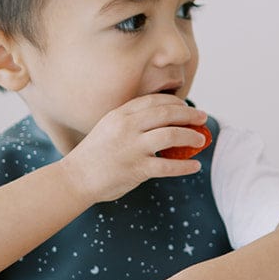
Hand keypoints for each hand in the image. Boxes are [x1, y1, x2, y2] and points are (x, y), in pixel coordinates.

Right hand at [61, 96, 209, 203]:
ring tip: (201, 140)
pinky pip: (168, 166)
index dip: (176, 102)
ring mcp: (132, 147)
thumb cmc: (95, 154)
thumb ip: (131, 122)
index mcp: (120, 114)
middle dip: (189, 114)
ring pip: (171, 135)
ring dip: (191, 136)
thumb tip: (161, 121)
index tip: (188, 107)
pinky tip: (195, 166)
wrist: (75, 178)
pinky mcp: (137, 169)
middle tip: (203, 118)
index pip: (155, 101)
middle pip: (167, 113)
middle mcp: (127, 127)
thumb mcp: (109, 128)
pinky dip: (185, 166)